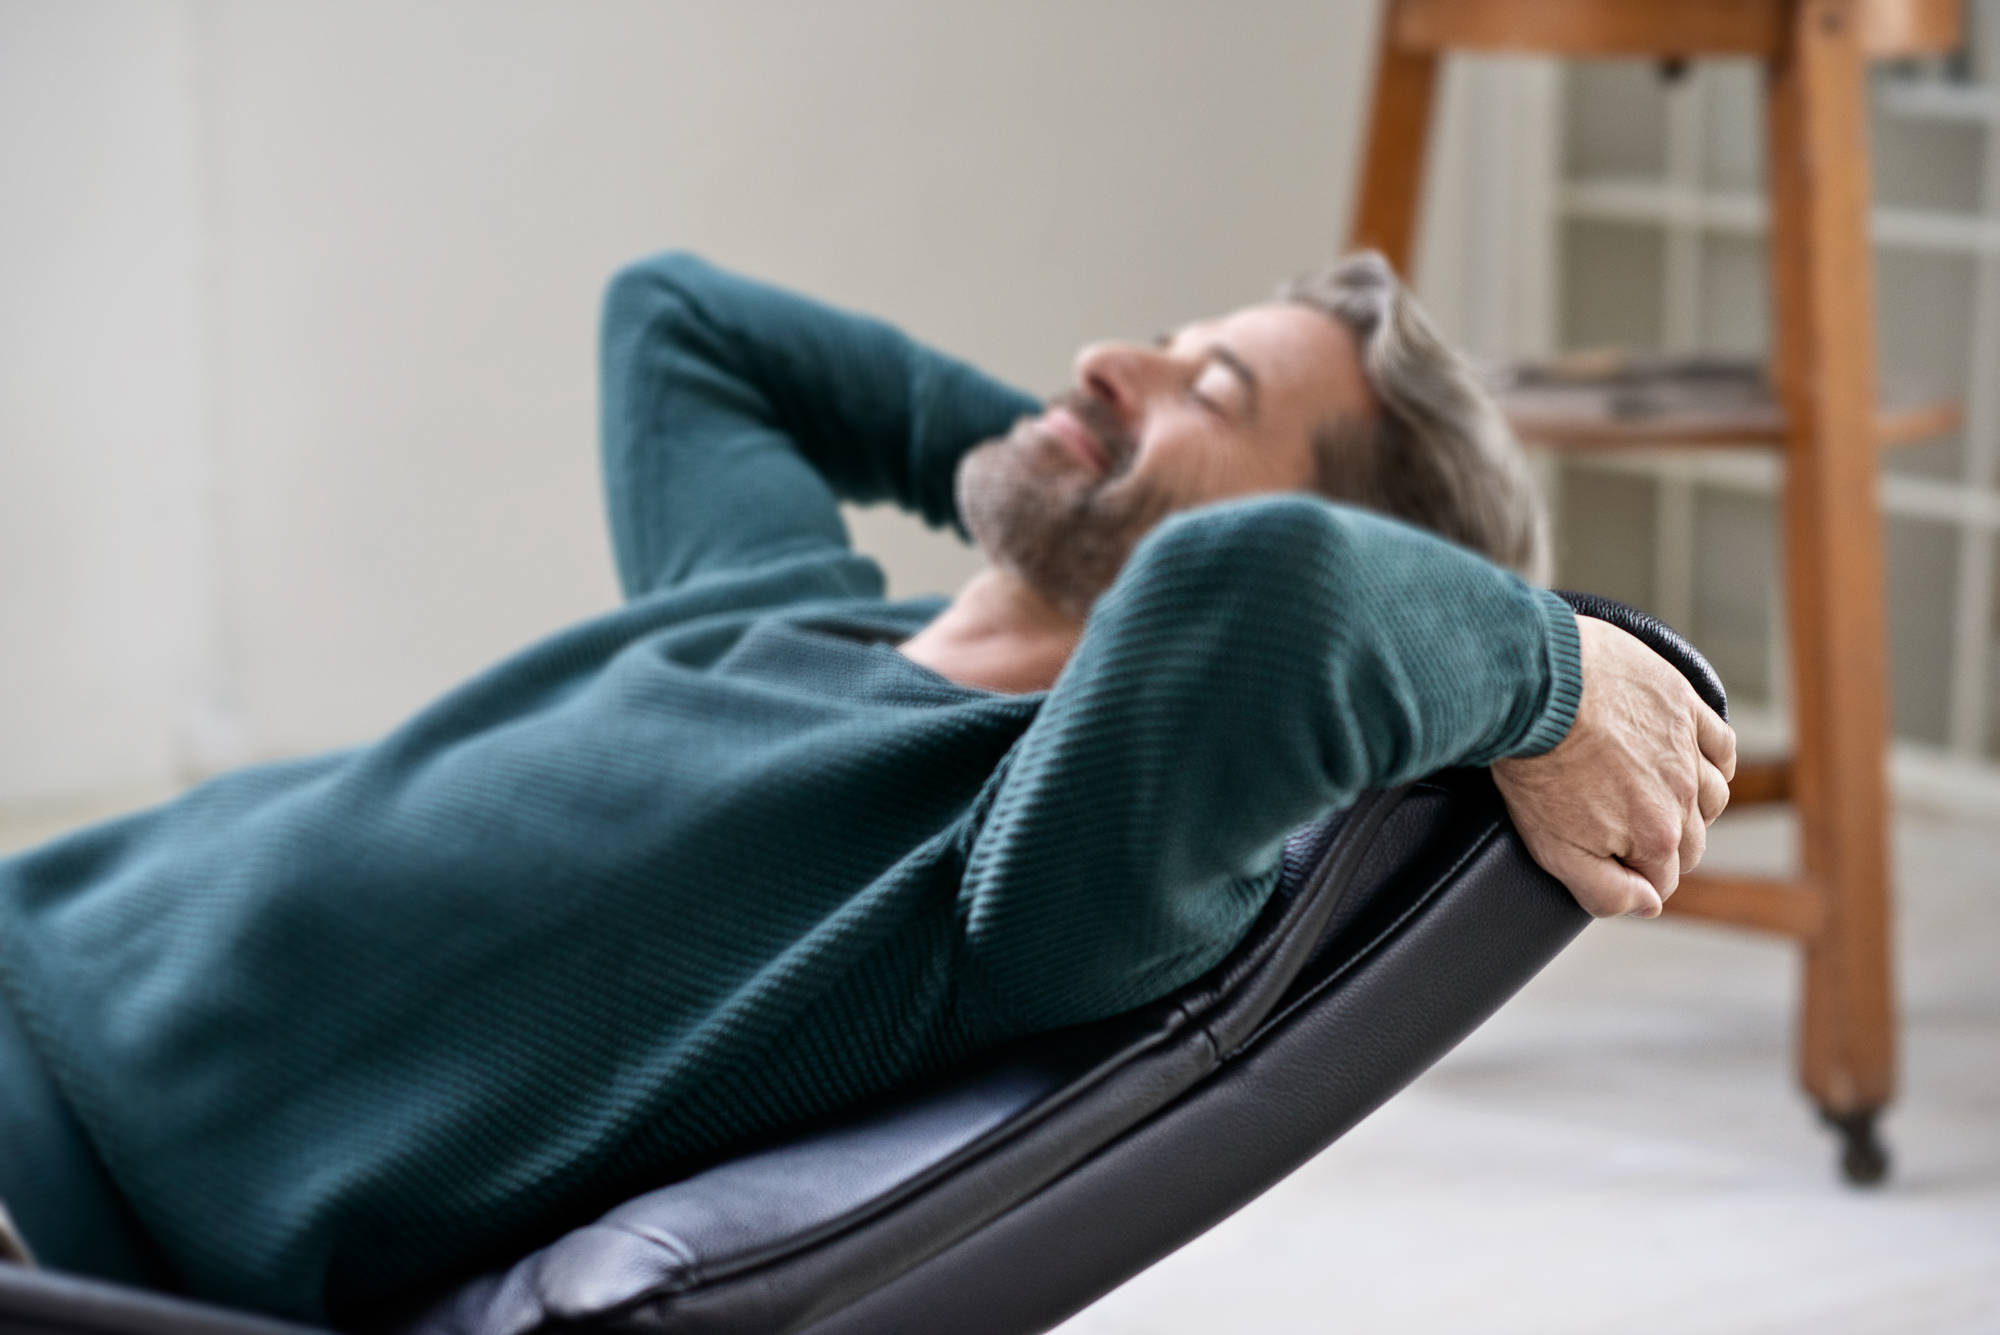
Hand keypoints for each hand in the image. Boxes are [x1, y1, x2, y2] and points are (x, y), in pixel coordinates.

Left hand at [1491, 615, 1737, 918]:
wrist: (1535, 684)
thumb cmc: (1535, 765)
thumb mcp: (1554, 848)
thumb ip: (1605, 890)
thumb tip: (1648, 906)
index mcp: (1656, 836)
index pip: (1662, 879)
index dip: (1636, 879)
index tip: (1613, 866)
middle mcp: (1684, 794)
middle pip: (1690, 840)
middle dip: (1663, 848)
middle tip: (1625, 834)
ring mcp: (1687, 748)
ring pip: (1711, 795)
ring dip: (1691, 807)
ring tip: (1658, 802)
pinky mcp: (1683, 704)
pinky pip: (1720, 743)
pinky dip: (1714, 760)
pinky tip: (1697, 763)